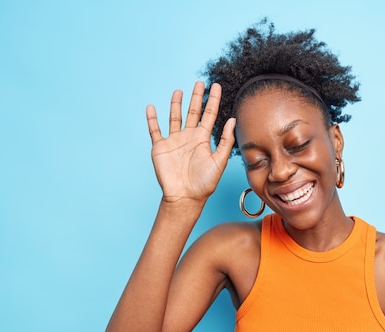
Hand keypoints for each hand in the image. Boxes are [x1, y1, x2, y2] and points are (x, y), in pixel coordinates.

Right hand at [146, 81, 234, 202]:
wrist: (185, 197)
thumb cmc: (204, 183)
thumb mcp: (219, 160)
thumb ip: (225, 140)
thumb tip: (232, 120)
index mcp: (203, 139)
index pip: (209, 115)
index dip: (213, 100)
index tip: (217, 86)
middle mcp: (189, 137)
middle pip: (193, 112)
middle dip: (196, 98)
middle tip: (200, 82)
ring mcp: (174, 141)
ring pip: (174, 118)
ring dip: (176, 104)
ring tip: (179, 91)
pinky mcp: (160, 147)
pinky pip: (155, 130)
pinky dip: (152, 119)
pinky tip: (151, 108)